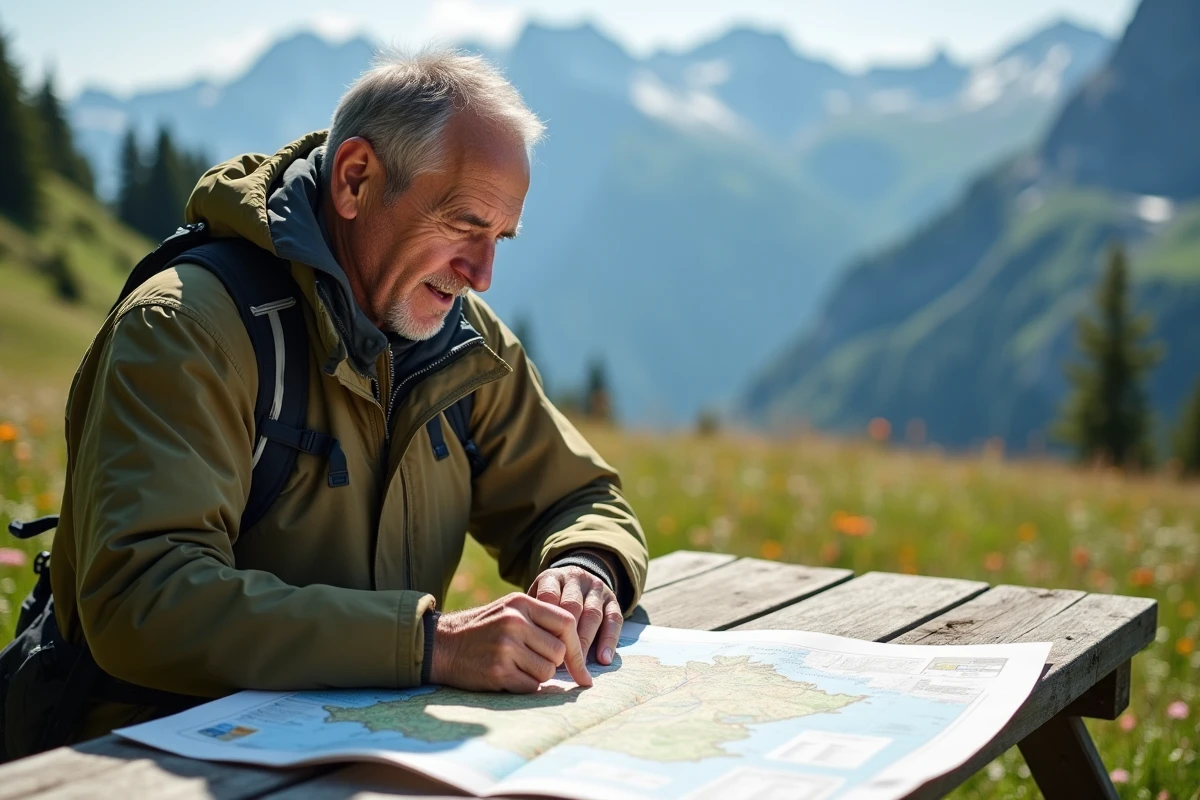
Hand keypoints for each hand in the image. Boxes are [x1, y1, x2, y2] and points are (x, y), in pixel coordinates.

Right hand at [430, 592, 592, 691]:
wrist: (441, 645)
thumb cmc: (482, 629)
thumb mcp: (509, 610)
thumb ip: (541, 621)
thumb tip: (579, 649)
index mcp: (522, 603)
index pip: (567, 623)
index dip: (577, 648)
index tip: (583, 670)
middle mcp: (515, 622)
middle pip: (558, 652)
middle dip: (552, 663)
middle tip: (531, 661)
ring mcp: (506, 647)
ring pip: (547, 672)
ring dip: (537, 676)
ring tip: (516, 666)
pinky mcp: (497, 671)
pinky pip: (530, 687)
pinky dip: (524, 687)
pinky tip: (506, 677)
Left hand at [531, 564, 622, 668]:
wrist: (576, 579)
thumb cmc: (549, 600)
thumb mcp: (536, 598)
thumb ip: (532, 617)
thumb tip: (527, 649)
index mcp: (552, 578)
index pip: (549, 597)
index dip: (546, 623)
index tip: (541, 648)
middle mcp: (575, 579)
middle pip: (572, 606)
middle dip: (566, 636)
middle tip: (559, 662)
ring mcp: (596, 588)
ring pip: (593, 614)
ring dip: (586, 641)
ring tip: (580, 665)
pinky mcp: (613, 599)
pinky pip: (614, 619)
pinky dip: (609, 640)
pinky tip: (603, 659)